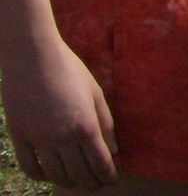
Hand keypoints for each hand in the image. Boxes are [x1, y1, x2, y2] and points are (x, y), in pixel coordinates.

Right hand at [1, 36, 116, 188]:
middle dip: (91, 183)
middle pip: (79, 173)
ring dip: (69, 182)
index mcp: (85, 125)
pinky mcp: (19, 138)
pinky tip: (52, 174)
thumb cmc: (69, 70)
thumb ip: (106, 122)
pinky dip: (43, 176)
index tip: (112, 181)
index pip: (100, 162)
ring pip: (56, 175)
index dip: (108, 176)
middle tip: (97, 184)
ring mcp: (38, 140)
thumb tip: (114, 150)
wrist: (32, 58)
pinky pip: (31, 168)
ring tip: (77, 182)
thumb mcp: (95, 92)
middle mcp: (62, 138)